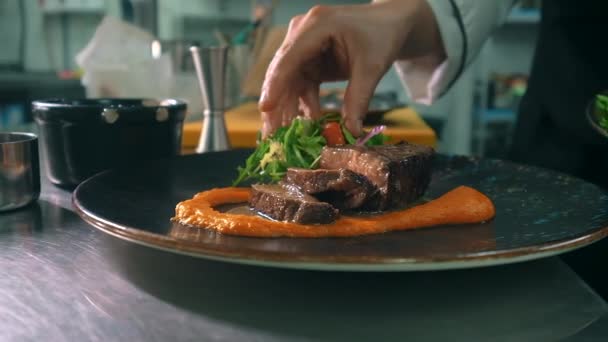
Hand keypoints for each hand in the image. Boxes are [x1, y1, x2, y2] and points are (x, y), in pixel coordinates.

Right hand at [259, 0, 443, 137]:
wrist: (390, 24)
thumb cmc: (382, 36)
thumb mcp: (372, 66)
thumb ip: (358, 98)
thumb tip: (351, 131)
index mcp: (317, 26)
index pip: (289, 58)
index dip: (276, 84)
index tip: (266, 109)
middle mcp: (303, 34)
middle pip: (282, 72)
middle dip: (276, 105)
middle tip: (270, 135)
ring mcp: (304, 48)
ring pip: (288, 83)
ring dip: (287, 110)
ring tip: (284, 137)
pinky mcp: (309, 61)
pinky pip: (301, 86)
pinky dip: (303, 106)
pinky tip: (306, 125)